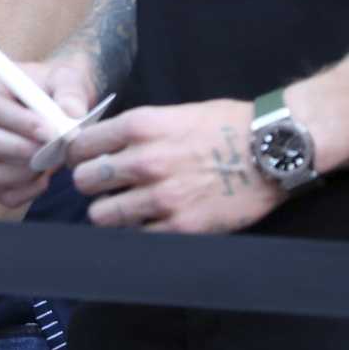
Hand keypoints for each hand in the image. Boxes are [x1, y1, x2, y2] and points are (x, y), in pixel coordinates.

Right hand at [0, 56, 95, 207]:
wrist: (57, 106)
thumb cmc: (59, 88)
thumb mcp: (70, 80)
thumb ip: (72, 93)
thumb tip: (71, 112)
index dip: (22, 124)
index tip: (53, 134)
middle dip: (20, 151)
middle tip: (54, 153)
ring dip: (24, 174)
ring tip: (51, 162)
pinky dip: (26, 191)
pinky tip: (44, 177)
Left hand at [66, 98, 279, 232]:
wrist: (273, 149)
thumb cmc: (225, 125)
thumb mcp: (171, 114)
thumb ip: (134, 130)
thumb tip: (99, 144)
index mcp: (139, 126)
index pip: (79, 145)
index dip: (76, 154)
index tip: (81, 160)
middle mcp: (145, 161)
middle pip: (84, 181)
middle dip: (90, 183)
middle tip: (103, 185)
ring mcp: (162, 197)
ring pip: (102, 214)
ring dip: (108, 211)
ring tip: (123, 206)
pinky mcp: (182, 226)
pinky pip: (137, 236)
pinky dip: (138, 230)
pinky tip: (150, 220)